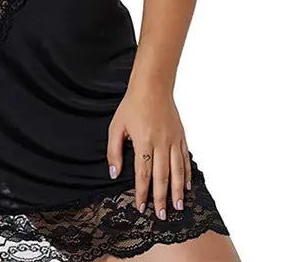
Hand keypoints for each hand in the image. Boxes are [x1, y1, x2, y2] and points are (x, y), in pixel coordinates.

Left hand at [106, 82, 191, 219]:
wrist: (152, 86)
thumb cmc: (132, 105)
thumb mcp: (116, 126)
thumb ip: (114, 150)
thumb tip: (114, 172)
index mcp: (143, 141)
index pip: (143, 173)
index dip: (142, 192)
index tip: (141, 207)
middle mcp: (160, 143)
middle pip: (162, 176)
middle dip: (161, 198)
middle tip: (162, 215)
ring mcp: (173, 140)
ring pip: (177, 170)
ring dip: (178, 190)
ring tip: (179, 207)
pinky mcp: (181, 136)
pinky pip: (185, 159)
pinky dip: (187, 174)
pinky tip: (187, 186)